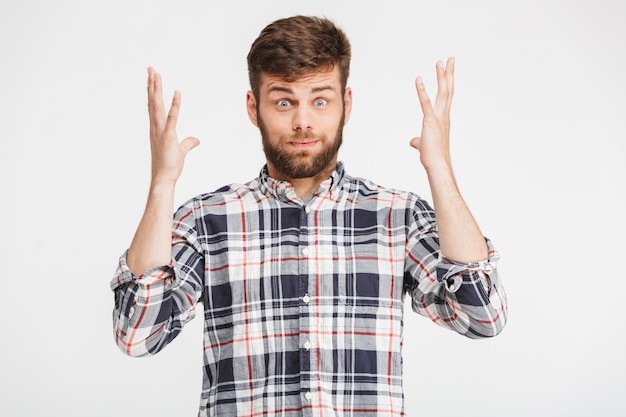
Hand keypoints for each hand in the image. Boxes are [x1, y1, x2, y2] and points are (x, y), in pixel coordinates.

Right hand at [147, 67, 198, 184]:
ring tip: (156, 74)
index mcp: (157, 129)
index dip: (152, 92)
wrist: (164, 178)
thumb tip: (196, 140)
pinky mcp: (169, 136)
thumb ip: (188, 143)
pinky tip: (177, 93)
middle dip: (152, 85)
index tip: (151, 79)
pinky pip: (172, 118)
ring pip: (157, 106)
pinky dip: (175, 105)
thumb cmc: (169, 166)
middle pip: (153, 101)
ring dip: (157, 89)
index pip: (153, 106)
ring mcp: (160, 131)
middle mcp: (156, 127)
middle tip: (151, 69)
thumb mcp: (181, 151)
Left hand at [410, 57, 454, 172]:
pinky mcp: (430, 121)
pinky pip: (425, 103)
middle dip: (448, 74)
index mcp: (444, 119)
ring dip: (441, 76)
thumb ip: (418, 141)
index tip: (448, 71)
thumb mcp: (424, 145)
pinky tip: (418, 79)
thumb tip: (413, 141)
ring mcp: (439, 117)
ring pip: (442, 93)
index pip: (447, 97)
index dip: (447, 83)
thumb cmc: (432, 157)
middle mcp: (444, 115)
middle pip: (448, 90)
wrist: (437, 166)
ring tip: (440, 62)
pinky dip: (422, 90)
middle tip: (450, 59)